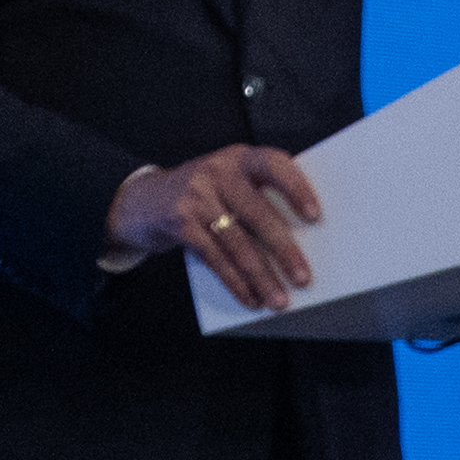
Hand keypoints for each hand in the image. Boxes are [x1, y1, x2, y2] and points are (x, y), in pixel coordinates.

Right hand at [109, 146, 322, 314]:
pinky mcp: (180, 223)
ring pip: (237, 242)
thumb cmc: (206, 195)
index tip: (315, 216)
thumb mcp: (229, 183)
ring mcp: (196, 197)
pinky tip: (251, 298)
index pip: (273, 164)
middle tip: (304, 278)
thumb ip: (258, 198)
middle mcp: (217, 172)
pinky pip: (215, 257)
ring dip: (261, 276)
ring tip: (280, 301)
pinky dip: (235, 282)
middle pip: (256, 212)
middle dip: (283, 250)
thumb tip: (304, 245)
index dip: (295, 187)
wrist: (144, 200)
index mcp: (239, 158)